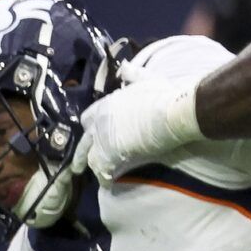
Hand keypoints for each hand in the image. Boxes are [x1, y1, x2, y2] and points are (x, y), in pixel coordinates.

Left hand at [77, 72, 201, 182]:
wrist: (171, 113)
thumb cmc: (162, 96)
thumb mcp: (146, 79)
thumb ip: (132, 74)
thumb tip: (124, 67)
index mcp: (106, 104)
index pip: (88, 118)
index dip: (91, 128)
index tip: (93, 134)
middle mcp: (99, 122)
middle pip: (84, 140)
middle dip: (83, 151)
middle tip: (79, 163)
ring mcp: (102, 139)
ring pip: (89, 157)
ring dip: (92, 166)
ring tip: (94, 175)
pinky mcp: (110, 155)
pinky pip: (102, 170)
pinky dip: (104, 178)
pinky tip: (107, 183)